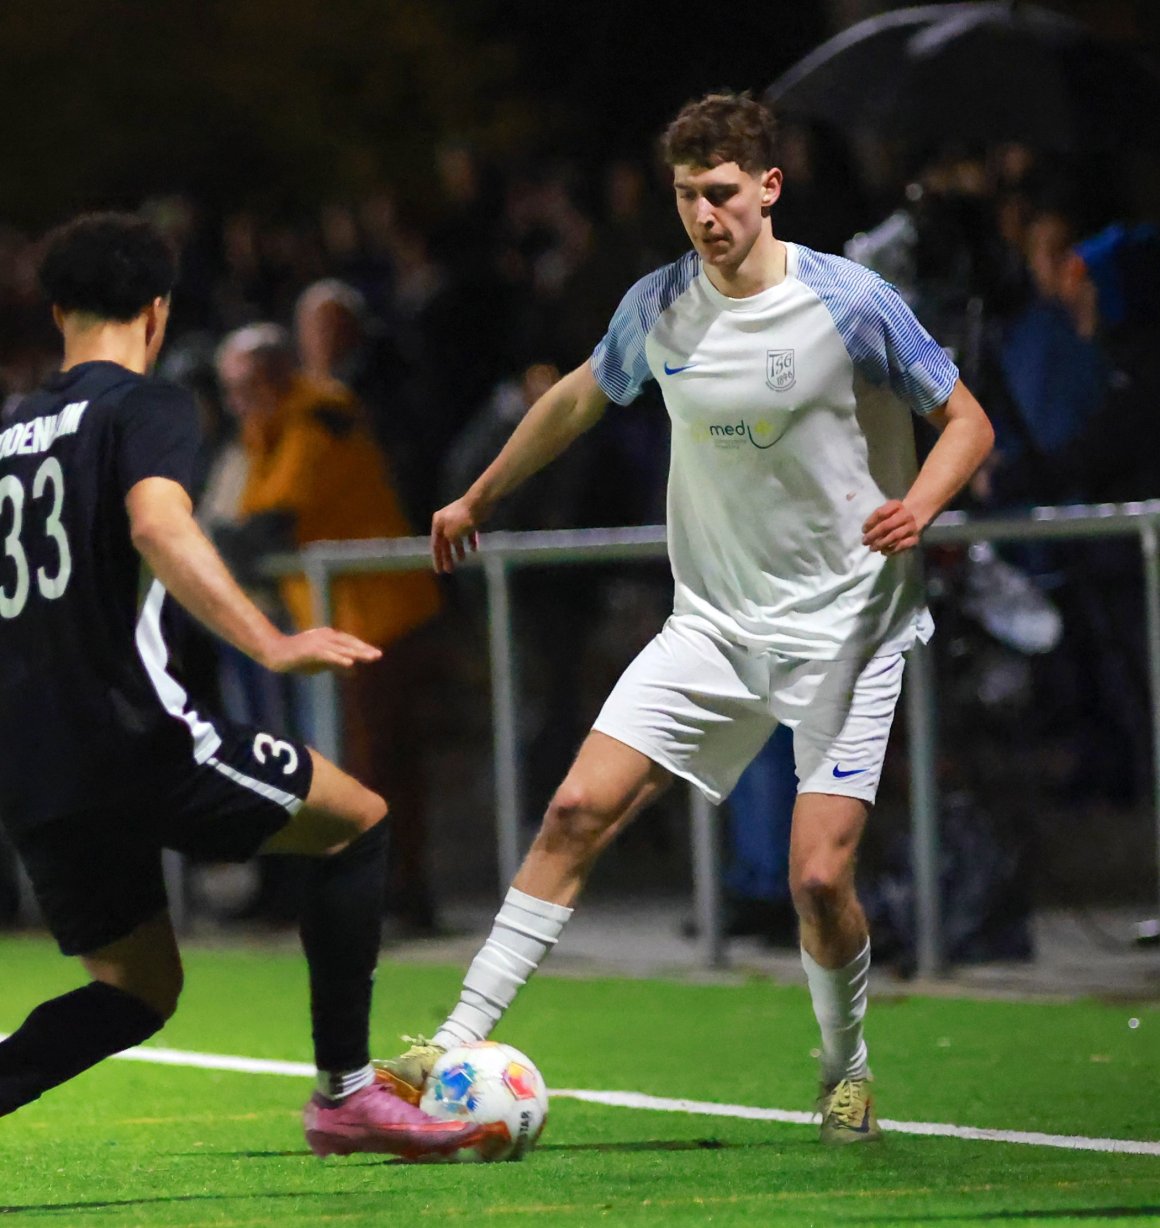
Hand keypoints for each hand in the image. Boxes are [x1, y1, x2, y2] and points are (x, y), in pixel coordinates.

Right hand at [261, 628, 381, 673]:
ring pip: (341, 648)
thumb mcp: (321, 663)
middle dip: (364, 649)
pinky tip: (350, 662)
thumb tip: (354, 671)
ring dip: (356, 652)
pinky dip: (339, 658)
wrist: (275, 653)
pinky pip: (328, 655)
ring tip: (369, 657)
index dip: (362, 647)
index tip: (375, 654)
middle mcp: (325, 636)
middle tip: (378, 655)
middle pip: (348, 643)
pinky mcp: (311, 650)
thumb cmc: (298, 658)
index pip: (349, 642)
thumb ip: (337, 665)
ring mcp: (318, 642)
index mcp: (328, 637)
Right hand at [431, 497, 481, 572]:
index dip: (437, 559)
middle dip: (447, 556)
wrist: (479, 503)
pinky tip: (474, 549)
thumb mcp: (451, 534)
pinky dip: (470, 541)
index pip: (435, 545)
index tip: (439, 571)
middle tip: (450, 570)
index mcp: (438, 523)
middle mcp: (446, 521)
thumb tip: (452, 545)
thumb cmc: (462, 519)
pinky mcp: (470, 520)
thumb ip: (449, 542)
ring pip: (457, 538)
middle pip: (445, 542)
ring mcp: (458, 520)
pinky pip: (468, 533)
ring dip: (458, 549)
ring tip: (462, 560)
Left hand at [862, 499, 921, 555]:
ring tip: (872, 548)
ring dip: (881, 543)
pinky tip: (883, 552)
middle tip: (864, 542)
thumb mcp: (886, 510)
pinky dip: (892, 550)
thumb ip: (875, 519)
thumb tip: (866, 532)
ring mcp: (912, 527)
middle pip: (887, 525)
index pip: (880, 513)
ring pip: (895, 536)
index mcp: (896, 505)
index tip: (863, 531)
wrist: (915, 516)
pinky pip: (903, 545)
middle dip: (873, 535)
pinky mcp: (915, 538)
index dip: (870, 522)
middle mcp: (906, 515)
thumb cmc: (894, 515)